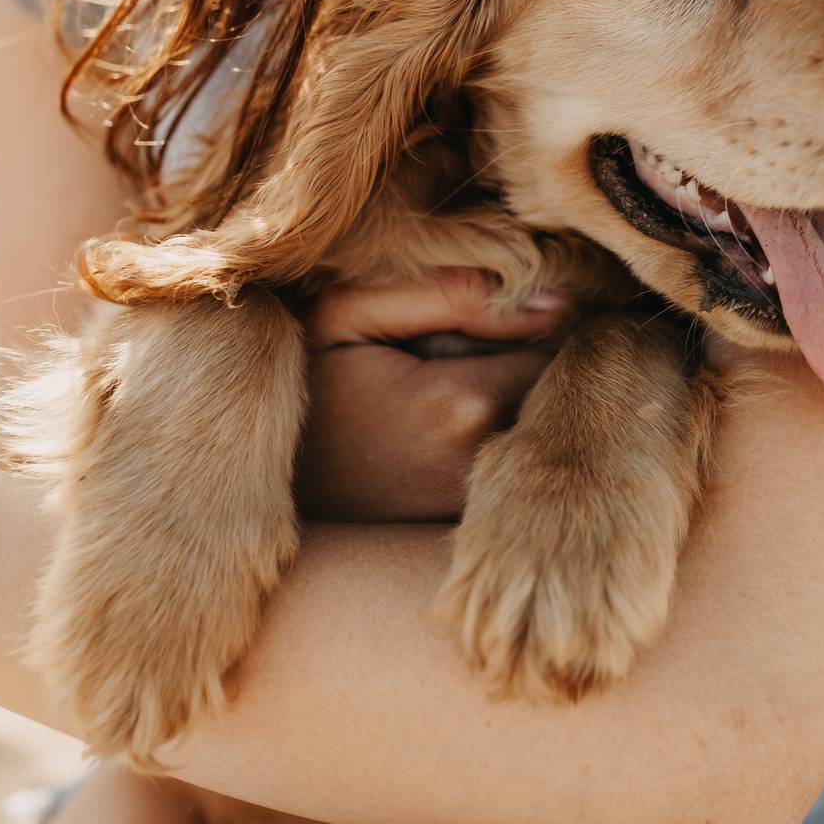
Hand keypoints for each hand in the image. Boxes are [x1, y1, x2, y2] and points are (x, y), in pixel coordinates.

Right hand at [297, 270, 573, 522]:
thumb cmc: (306, 380)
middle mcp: (484, 464)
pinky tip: (470, 427)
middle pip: (565, 398)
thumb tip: (555, 301)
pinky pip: (522, 470)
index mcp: (464, 404)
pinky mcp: (470, 527)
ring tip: (487, 385)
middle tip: (506, 348)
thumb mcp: (352, 314)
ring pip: (547, 435)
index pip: (564, 349)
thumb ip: (454, 296)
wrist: (257, 471)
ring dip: (534, 406)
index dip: (551, 325)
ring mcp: (480, 506)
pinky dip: (514, 444)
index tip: (525, 312)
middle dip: (550, 366)